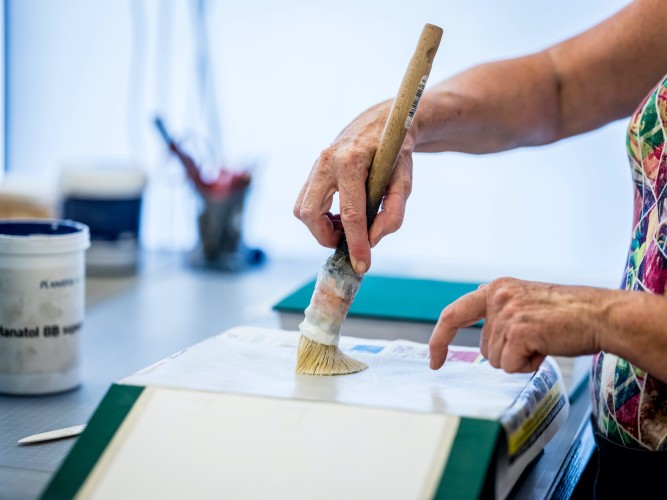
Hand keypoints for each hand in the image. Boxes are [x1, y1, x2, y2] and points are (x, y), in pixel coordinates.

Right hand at [294, 100, 414, 273]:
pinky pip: (304, 203)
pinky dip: (318, 218)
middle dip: (326, 237)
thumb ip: (393, 213)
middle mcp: (327, 161)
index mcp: (353, 161)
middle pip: (311, 214)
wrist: (383, 122)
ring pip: (302, 210)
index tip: (362, 266)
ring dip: (320, 228)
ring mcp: (316, 165)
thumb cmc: (396, 153)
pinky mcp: (312, 170)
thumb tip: (372, 240)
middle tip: (347, 242)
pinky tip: (339, 216)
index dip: (356, 244)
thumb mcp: (404, 182)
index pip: (350, 213)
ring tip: (344, 228)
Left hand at [429, 278, 606, 371]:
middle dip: (507, 353)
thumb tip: (482, 336)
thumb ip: (500, 313)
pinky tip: (546, 348)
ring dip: (520, 358)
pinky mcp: (519, 330)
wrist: (601, 315)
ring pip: (496, 359)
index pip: (453, 314)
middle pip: (483, 347)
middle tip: (536, 340)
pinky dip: (528, 365)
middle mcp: (497, 296)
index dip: (439, 339)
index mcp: (496, 288)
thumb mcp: (525, 302)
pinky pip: (510, 366)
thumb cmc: (569, 314)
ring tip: (544, 340)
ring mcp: (507, 312)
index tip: (434, 359)